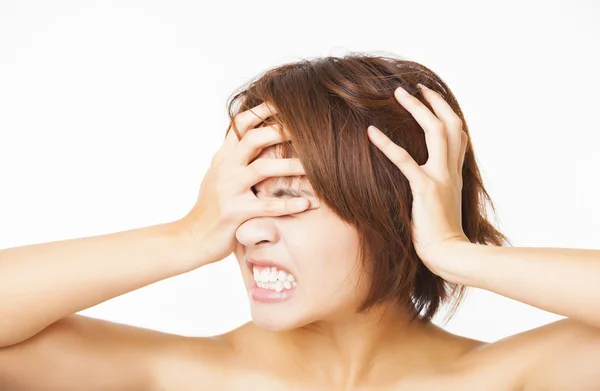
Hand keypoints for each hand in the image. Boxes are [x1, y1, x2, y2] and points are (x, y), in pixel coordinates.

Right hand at [177, 102, 317, 267]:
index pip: (241, 124)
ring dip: (291, 165)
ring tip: (317, 166)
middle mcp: (225, 168)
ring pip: (262, 169)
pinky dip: (288, 204)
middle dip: (281, 131)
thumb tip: (253, 137)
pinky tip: (307, 204)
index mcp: (223, 157)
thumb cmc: (211, 208)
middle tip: (308, 128)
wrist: (191, 238)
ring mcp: (228, 190)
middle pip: (253, 139)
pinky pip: (266, 206)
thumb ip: (235, 157)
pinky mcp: (235, 213)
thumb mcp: (218, 176)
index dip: (263, 111)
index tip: (286, 101)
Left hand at [366, 83, 469, 274]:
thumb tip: (423, 177)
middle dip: (433, 101)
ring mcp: (440, 178)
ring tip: (398, 94)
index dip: (445, 112)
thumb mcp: (443, 204)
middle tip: (413, 87)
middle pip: (450, 124)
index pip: (457, 134)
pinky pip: (405, 161)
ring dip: (417, 109)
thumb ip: (437, 185)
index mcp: (455, 173)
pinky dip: (387, 144)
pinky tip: (371, 132)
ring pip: (435, 132)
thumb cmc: (442, 235)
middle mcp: (451, 170)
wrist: (449, 255)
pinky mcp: (425, 189)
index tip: (431, 98)